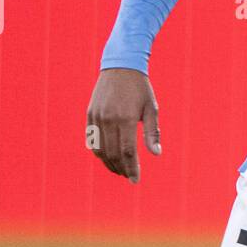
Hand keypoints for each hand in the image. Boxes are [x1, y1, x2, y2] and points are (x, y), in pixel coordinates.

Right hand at [86, 68, 160, 182]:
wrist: (120, 66)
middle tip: (129, 177)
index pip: (128, 152)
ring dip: (109, 163)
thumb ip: (152, 133)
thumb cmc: (140, 88)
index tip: (135, 180)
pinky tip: (107, 158)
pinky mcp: (90, 114)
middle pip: (113, 153)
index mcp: (126, 118)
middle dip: (122, 169)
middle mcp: (109, 119)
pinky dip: (98, 152)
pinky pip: (92, 139)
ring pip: (100, 149)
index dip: (132, 169)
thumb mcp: (151, 109)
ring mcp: (97, 117)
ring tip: (119, 170)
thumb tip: (156, 154)